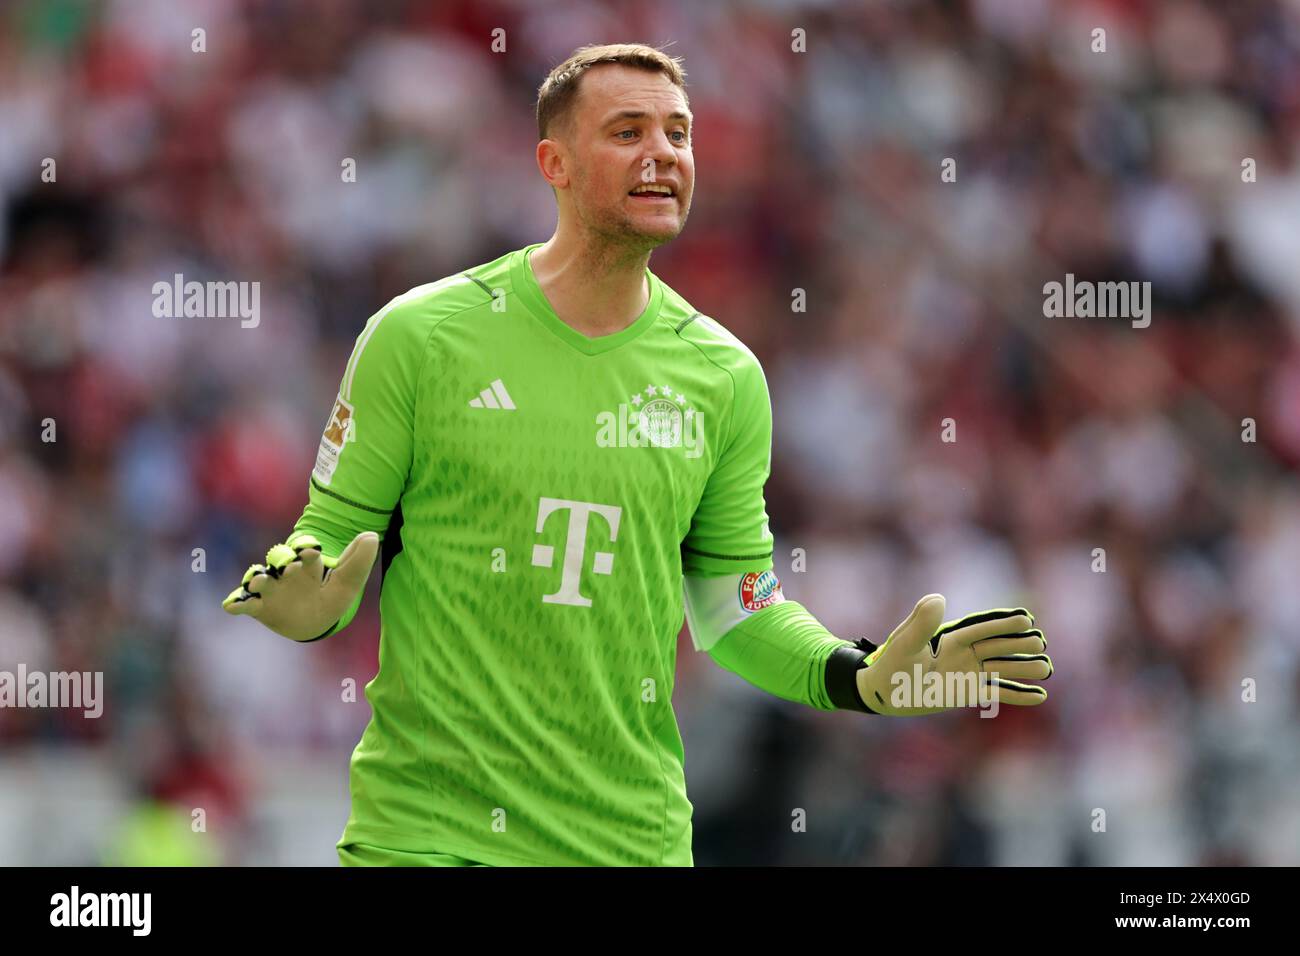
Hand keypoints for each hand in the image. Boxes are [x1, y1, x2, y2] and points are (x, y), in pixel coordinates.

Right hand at [222, 531, 378, 640]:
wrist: (314, 621)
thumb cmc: (330, 596)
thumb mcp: (348, 582)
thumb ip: (358, 561)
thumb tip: (371, 535)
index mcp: (308, 564)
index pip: (305, 551)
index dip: (307, 549)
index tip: (312, 552)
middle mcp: (286, 573)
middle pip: (280, 560)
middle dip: (282, 561)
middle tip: (289, 566)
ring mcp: (271, 589)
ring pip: (260, 579)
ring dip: (257, 578)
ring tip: (258, 581)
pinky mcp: (259, 607)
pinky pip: (245, 603)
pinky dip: (236, 603)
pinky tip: (231, 605)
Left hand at [855, 594, 1050, 715]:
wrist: (885, 692)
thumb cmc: (891, 665)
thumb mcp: (905, 643)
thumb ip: (921, 623)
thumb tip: (940, 597)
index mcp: (951, 637)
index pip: (982, 629)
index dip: (1003, 624)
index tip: (1026, 620)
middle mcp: (964, 653)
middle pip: (998, 647)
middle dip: (1019, 645)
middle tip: (1040, 643)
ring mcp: (969, 673)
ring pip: (1003, 669)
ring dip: (1024, 668)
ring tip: (1046, 668)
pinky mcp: (969, 692)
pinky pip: (998, 693)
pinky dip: (1017, 694)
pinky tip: (1039, 696)